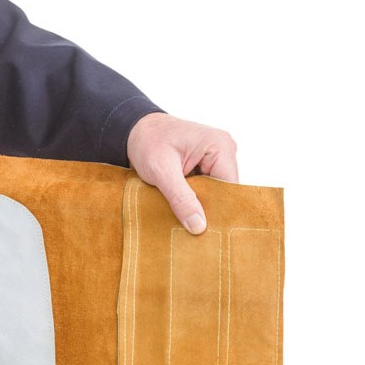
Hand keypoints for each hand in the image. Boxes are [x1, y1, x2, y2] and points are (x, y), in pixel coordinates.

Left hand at [126, 113, 238, 233]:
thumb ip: (180, 198)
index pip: (230, 188)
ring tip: (188, 224)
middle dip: (210, 211)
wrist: (135, 130)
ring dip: (201, 207)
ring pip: (215, 193)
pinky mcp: (206, 166)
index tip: (206, 233)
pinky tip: (185, 212)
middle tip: (194, 233)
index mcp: (220, 146)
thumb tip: (199, 226)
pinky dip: (195, 200)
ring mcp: (216, 158)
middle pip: (225, 192)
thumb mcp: (161, 171)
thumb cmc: (147, 142)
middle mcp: (224, 150)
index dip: (220, 211)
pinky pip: (206, 189)